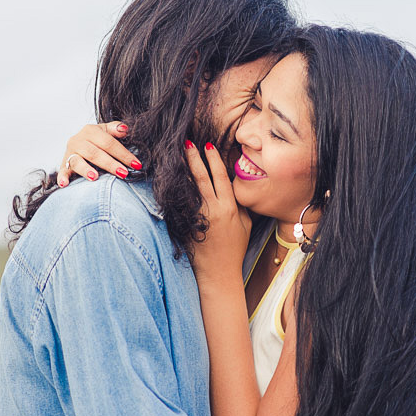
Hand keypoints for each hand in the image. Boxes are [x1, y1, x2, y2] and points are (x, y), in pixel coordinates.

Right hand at [58, 121, 142, 186]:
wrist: (79, 143)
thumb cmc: (98, 140)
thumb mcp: (106, 131)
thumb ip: (115, 129)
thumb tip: (125, 129)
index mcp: (90, 130)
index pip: (109, 143)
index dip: (123, 154)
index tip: (136, 164)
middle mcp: (78, 140)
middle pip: (95, 153)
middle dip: (110, 164)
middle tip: (123, 173)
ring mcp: (70, 153)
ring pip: (77, 161)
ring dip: (85, 169)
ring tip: (95, 177)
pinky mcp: (63, 164)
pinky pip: (62, 171)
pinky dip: (62, 178)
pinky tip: (65, 184)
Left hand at [183, 140, 251, 287]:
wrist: (219, 273)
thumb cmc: (234, 249)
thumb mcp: (246, 224)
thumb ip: (240, 204)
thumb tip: (232, 185)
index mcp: (230, 208)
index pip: (220, 177)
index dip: (214, 159)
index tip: (208, 145)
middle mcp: (213, 210)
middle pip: (201, 178)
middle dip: (194, 159)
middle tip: (186, 143)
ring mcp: (198, 218)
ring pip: (188, 189)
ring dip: (182, 171)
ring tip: (174, 155)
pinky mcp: (187, 226)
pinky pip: (180, 204)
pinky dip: (175, 191)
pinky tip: (169, 180)